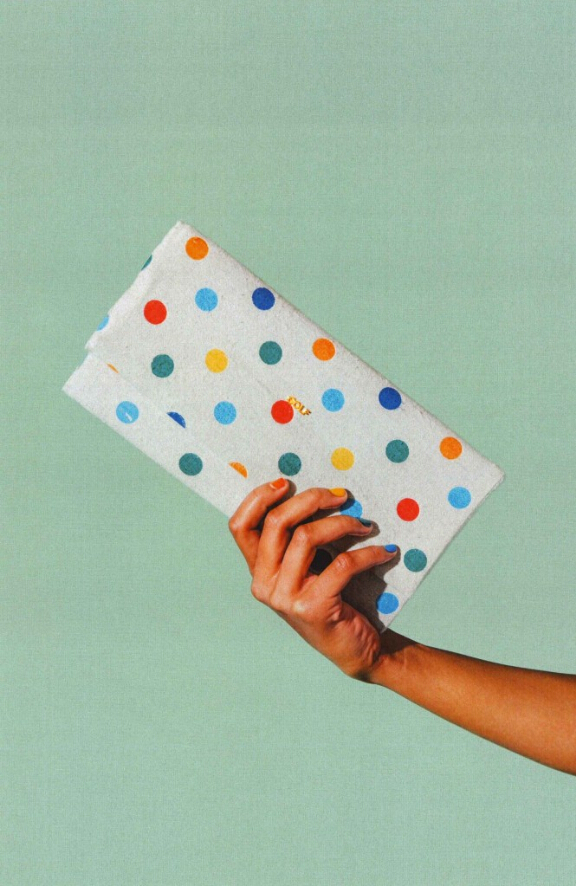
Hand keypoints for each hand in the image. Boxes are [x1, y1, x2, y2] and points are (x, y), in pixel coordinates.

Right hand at [227, 478, 396, 680]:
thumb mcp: (307, 569)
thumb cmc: (334, 598)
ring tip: (365, 524)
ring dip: (342, 523)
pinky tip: (385, 552)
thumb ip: (297, 539)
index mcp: (257, 570)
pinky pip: (341, 564)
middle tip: (342, 497)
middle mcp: (263, 584)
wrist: (357, 650)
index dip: (259, 497)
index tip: (287, 482)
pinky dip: (368, 553)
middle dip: (311, 499)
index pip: (240, 526)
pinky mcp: (312, 608)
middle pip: (276, 523)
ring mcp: (285, 598)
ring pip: (306, 537)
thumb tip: (317, 492)